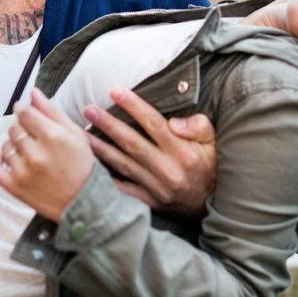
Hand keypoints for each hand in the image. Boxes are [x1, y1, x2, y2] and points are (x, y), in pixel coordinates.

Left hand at [0, 89, 93, 221]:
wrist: (84, 202)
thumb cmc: (83, 166)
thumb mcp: (75, 135)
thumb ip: (52, 111)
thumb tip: (33, 92)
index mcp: (52, 136)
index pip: (24, 113)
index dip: (24, 110)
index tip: (26, 114)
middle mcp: (36, 153)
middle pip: (14, 128)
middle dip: (22, 130)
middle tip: (35, 140)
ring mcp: (23, 171)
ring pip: (5, 146)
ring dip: (13, 146)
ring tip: (29, 154)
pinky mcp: (14, 187)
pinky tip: (7, 160)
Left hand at [83, 87, 216, 217]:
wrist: (215, 205)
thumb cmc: (212, 166)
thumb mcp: (214, 142)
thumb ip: (198, 126)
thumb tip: (174, 122)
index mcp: (184, 152)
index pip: (154, 124)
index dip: (134, 106)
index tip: (115, 91)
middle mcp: (169, 170)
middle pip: (132, 143)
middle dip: (108, 124)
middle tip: (89, 109)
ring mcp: (158, 188)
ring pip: (124, 164)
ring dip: (101, 148)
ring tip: (82, 134)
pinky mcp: (151, 202)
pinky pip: (124, 189)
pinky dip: (107, 179)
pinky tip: (89, 168)